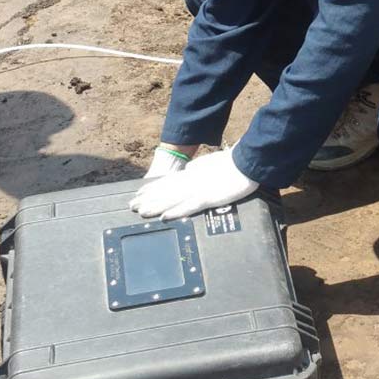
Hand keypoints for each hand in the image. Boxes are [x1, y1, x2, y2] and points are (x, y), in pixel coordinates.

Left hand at [130, 147, 257, 218]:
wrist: (247, 162)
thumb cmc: (233, 162)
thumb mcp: (212, 162)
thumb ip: (199, 167)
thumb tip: (188, 169)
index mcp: (193, 173)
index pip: (168, 181)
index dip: (153, 187)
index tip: (140, 193)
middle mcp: (192, 180)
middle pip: (166, 190)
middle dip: (148, 198)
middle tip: (131, 206)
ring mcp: (199, 189)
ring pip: (172, 199)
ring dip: (156, 205)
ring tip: (140, 212)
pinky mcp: (208, 197)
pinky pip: (189, 206)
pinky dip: (176, 211)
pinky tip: (164, 216)